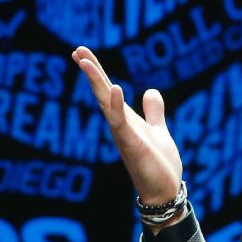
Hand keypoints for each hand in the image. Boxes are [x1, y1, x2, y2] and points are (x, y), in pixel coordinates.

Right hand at [71, 46, 181, 207]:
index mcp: (126, 119)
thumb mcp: (158, 131)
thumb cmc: (158, 164)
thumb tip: (151, 91)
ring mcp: (123, 134)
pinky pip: (121, 122)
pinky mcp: (131, 144)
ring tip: (85, 61)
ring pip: (105, 104)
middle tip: (76, 50)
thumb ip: (153, 112)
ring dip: (96, 82)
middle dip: (91, 71)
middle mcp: (119, 125)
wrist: (165, 191)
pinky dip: (115, 105)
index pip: (107, 90)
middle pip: (101, 92)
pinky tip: (114, 87)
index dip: (96, 71)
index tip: (81, 52)